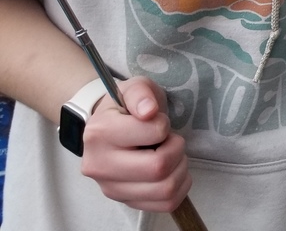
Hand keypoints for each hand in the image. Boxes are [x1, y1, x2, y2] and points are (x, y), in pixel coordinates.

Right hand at [80, 76, 190, 212]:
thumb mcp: (133, 88)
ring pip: (165, 189)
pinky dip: (180, 187)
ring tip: (170, 155)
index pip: (153, 132)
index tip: (157, 121)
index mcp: (100, 133)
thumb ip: (141, 94)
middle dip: (176, 149)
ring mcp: (111, 188)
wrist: (106, 128)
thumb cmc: (125, 107)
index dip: (164, 125)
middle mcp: (99, 165)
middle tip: (169, 140)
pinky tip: (173, 171)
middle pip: (159, 167)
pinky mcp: (125, 201)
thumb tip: (149, 111)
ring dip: (180, 169)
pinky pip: (166, 204)